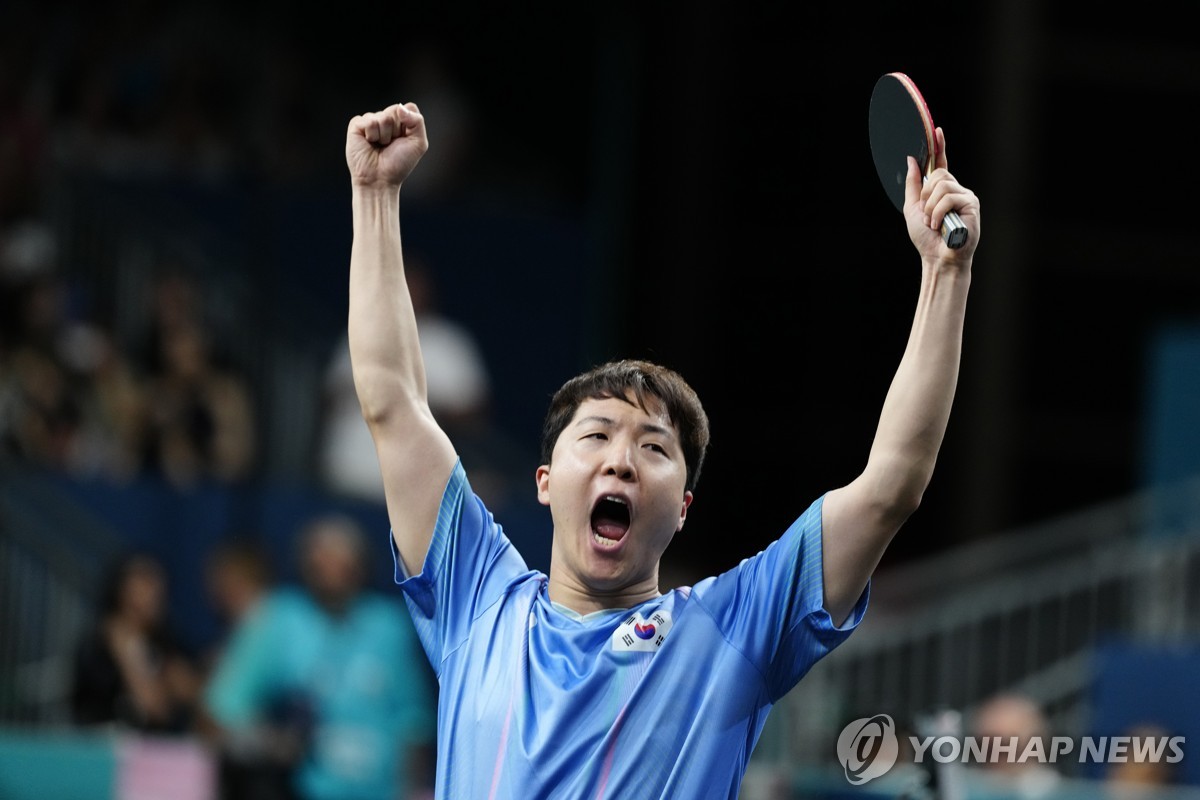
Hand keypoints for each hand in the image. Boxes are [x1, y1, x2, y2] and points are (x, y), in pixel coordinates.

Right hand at [346, 103, 427, 188]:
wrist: (380, 180)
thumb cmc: (399, 164)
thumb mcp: (418, 144)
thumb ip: (417, 121)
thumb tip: (400, 107)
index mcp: (401, 122)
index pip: (409, 107)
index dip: (409, 123)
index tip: (405, 139)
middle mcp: (386, 119)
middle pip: (395, 110)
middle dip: (396, 130)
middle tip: (390, 144)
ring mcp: (371, 121)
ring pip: (382, 116)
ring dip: (384, 135)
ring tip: (379, 146)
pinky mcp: (356, 125)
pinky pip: (368, 121)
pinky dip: (372, 135)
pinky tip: (369, 143)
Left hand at [903, 127, 979, 265]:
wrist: (938, 258)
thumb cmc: (927, 239)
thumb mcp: (912, 209)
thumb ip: (913, 185)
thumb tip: (912, 160)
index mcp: (943, 191)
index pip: (941, 164)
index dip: (939, 147)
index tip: (937, 131)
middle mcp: (957, 190)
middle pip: (938, 175)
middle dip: (925, 195)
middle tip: (926, 215)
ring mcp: (966, 196)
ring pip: (942, 186)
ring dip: (930, 207)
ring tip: (933, 223)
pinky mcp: (972, 204)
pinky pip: (948, 198)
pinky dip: (937, 213)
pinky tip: (940, 226)